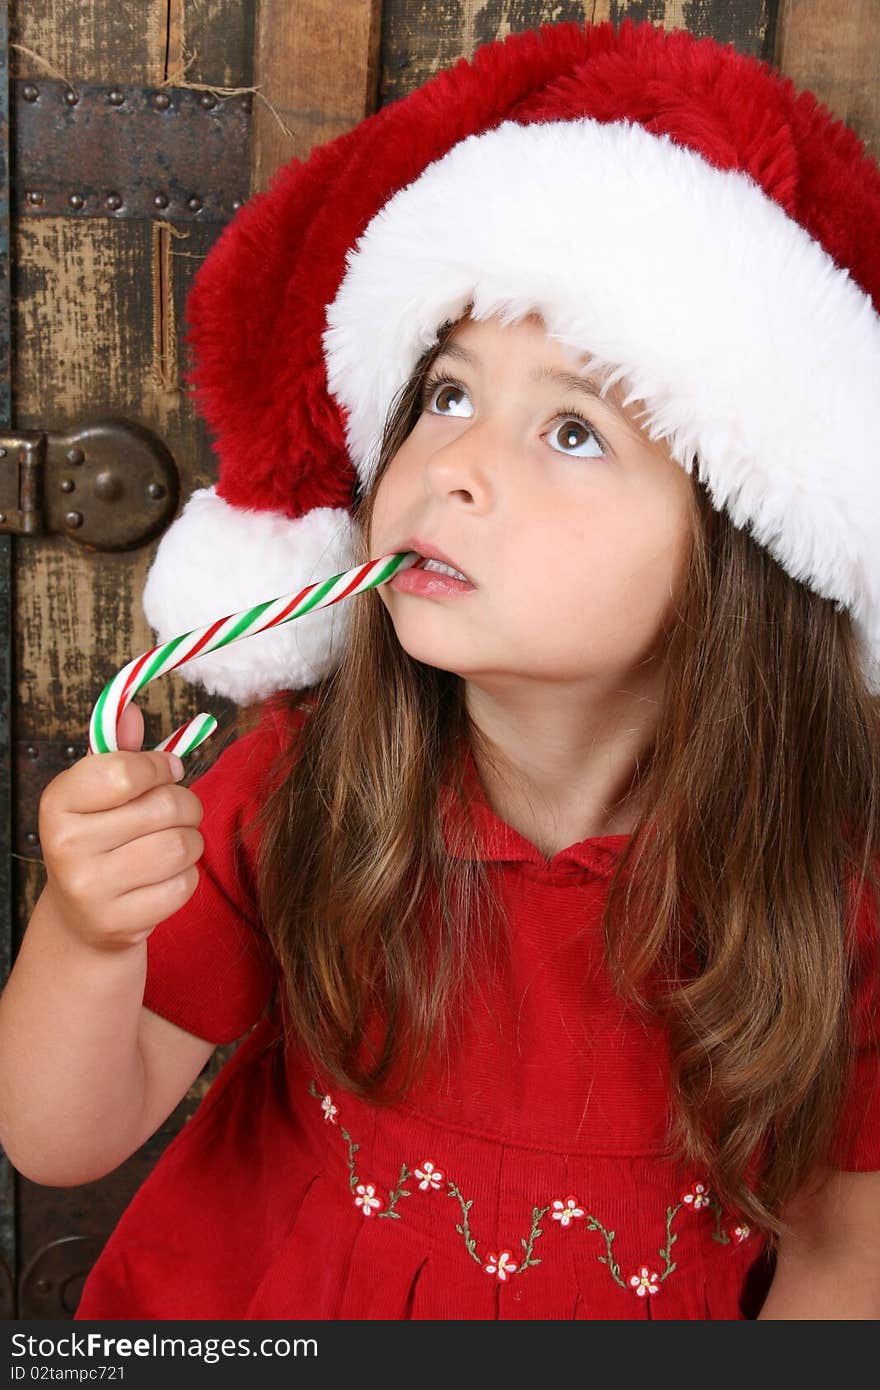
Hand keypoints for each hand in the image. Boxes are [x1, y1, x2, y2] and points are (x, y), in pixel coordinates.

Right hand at [38, 702, 204, 951]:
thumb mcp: (98, 792)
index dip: (160, 767)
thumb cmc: (99, 839)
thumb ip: (118, 751)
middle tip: (179, 811)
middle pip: (165, 807)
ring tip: (174, 841)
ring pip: (180, 846)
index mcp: (58, 802)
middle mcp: (66, 845)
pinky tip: (165, 876)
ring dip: (191, 841)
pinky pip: (183, 885)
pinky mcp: (118, 922)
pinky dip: (186, 877)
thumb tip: (130, 711)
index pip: (125, 770)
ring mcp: (89, 888)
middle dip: (185, 805)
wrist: (81, 915)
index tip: (167, 770)